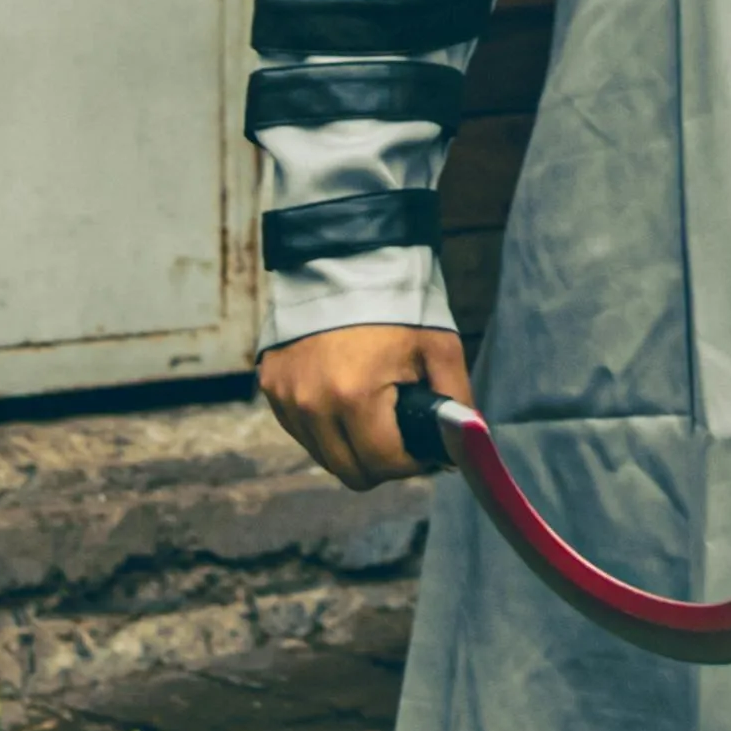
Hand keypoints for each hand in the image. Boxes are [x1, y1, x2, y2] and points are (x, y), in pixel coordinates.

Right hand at [259, 314, 472, 491]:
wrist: (345, 258)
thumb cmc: (398, 305)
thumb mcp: (440, 348)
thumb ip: (455, 403)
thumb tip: (460, 447)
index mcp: (354, 397)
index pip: (383, 465)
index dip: (410, 464)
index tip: (422, 449)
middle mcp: (311, 404)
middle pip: (350, 472)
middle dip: (381, 463)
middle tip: (399, 437)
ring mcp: (285, 397)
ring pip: (323, 456)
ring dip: (350, 447)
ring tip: (372, 413)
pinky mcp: (270, 386)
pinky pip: (301, 430)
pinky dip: (324, 426)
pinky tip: (343, 397)